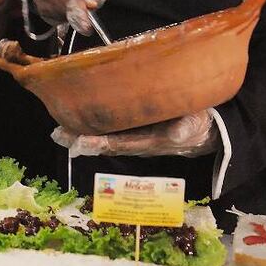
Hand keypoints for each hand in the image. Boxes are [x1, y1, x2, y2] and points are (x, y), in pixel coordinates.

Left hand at [51, 111, 218, 157]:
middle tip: (58, 134)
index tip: (82, 142)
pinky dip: (90, 127)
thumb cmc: (200, 125)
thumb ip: (188, 128)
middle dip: (81, 140)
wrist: (208, 132)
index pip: (122, 143)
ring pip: (105, 138)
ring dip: (81, 135)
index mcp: (153, 141)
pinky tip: (73, 122)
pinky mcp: (134, 129)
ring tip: (59, 131)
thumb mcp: (197, 125)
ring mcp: (136, 138)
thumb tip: (179, 132)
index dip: (101, 143)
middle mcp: (139, 142)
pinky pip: (110, 130)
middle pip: (106, 143)